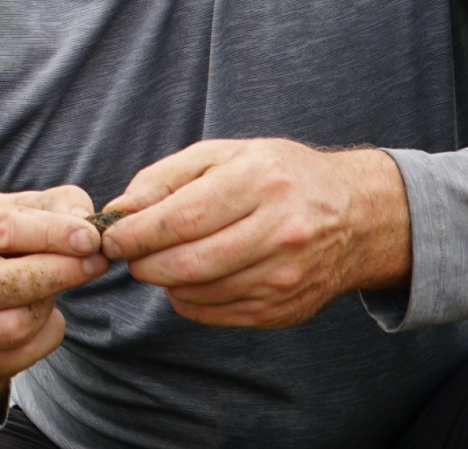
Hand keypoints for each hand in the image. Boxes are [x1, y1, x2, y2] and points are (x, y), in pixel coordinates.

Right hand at [0, 186, 107, 430]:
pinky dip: (46, 332)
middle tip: (96, 262)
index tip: (91, 239)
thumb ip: (55, 205)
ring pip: (14, 326)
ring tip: (55, 284)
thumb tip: (85, 223)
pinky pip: (22, 353)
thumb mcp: (16, 207)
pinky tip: (44, 311)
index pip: (1, 230)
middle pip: (3, 286)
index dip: (52, 235)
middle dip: (58, 274)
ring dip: (49, 304)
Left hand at [96, 139, 410, 327]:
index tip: (110, 236)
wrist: (357, 215)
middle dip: (144, 262)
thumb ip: (167, 178)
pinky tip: (190, 278)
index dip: (136, 233)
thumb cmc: (280, 176)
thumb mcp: (226, 155)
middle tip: (128, 254)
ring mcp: (286, 276)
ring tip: (159, 261)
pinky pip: (217, 313)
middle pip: (188, 262)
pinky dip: (189, 299)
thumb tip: (118, 209)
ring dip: (164, 281)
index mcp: (260, 182)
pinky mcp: (285, 308)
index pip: (182, 218)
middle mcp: (279, 231)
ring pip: (200, 292)